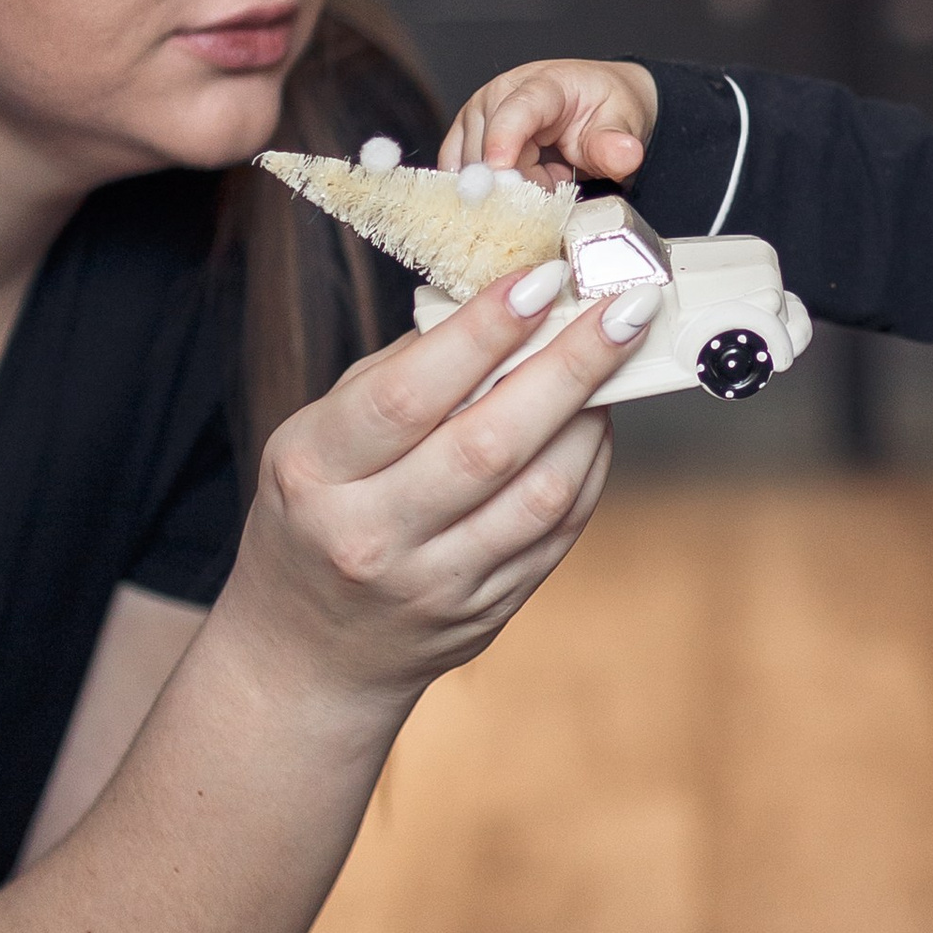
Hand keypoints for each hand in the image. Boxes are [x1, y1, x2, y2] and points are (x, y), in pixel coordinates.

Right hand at [226, 262, 651, 716]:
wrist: (307, 653)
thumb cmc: (315, 516)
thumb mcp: (317, 438)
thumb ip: (398, 375)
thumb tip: (495, 303)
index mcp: (316, 471)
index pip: (408, 394)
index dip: (484, 331)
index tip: (544, 279)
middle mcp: (371, 534)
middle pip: (489, 443)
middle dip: (570, 366)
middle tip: (625, 308)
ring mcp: (433, 583)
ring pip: (539, 493)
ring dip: (592, 416)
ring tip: (618, 360)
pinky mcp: (484, 612)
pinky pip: (557, 531)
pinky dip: (588, 468)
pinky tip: (596, 423)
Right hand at [441, 58, 658, 187]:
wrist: (596, 103)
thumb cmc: (604, 109)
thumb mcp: (622, 124)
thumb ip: (616, 144)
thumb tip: (625, 155)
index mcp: (542, 84)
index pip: (517, 110)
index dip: (504, 139)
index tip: (500, 169)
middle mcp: (500, 94)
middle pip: (489, 149)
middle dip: (521, 181)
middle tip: (559, 179)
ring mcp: (478, 115)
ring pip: (471, 168)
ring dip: (508, 187)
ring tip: (545, 173)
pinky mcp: (465, 137)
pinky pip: (459, 174)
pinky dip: (488, 191)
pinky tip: (519, 180)